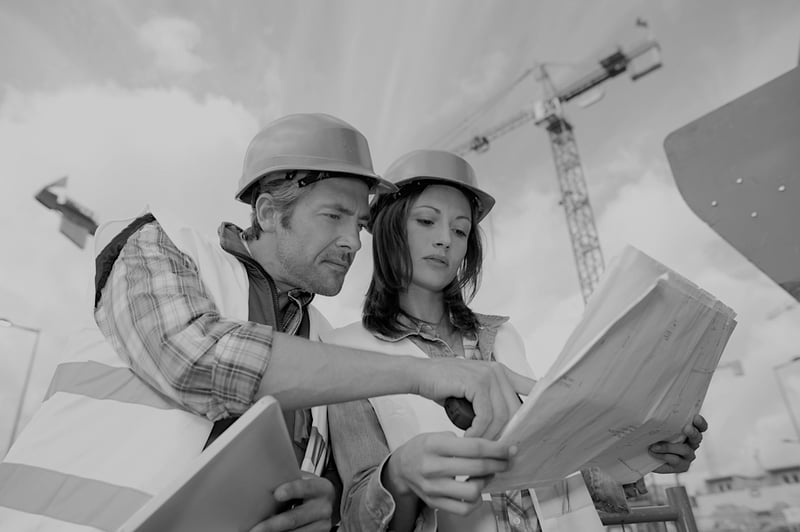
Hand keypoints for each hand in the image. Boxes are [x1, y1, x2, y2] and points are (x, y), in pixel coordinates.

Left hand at [249, 473, 334, 531]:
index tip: (276, 494)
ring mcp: (322, 525)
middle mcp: (324, 508)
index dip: (292, 490)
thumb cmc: (308, 490)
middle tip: (255, 529)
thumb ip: (290, 480)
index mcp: (322, 489)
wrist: (325, 505)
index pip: (306, 487)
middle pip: (295, 518)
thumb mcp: (305, 480)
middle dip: (272, 525)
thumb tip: (262, 480)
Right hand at [384, 431, 515, 515]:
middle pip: (477, 468)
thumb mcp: (437, 435)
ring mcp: (434, 488)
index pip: (474, 447)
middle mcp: (432, 467)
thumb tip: (492, 447)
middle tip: (506, 460)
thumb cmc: (422, 449)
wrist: (401, 468)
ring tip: (487, 474)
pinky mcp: (435, 502)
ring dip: (486, 482)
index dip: (497, 449)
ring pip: (473, 491)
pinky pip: (464, 508)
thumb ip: (461, 441)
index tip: (509, 449)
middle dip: (498, 464)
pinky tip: (476, 488)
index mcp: (434, 445)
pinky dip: (476, 500)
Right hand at [418, 358, 534, 438]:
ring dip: (490, 437)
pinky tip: (469, 439)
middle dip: (507, 433)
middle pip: (516, 410)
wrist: (420, 375)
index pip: (531, 387)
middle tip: (496, 451)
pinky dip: (479, 432)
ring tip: (478, 448)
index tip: (542, 424)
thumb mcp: (473, 393)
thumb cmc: (444, 386)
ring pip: (502, 416)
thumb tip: (505, 428)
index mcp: (501, 372)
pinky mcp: (476, 383)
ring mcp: (488, 375)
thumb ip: (490, 403)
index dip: (540, 404)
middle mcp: (498, 371)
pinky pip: (486, 415)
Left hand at [650, 414, 707, 473]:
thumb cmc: (652, 436)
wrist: (645, 456)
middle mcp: (691, 443)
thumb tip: (645, 400)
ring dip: (670, 447)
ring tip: (654, 446)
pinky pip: (676, 460)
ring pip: (685, 450)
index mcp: (689, 430)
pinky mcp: (682, 466)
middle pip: (697, 437)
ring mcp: (688, 456)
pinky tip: (652, 452)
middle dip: (692, 432)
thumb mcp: (654, 425)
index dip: (700, 422)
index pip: (700, 426)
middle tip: (686, 428)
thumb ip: (657, 418)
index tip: (696, 417)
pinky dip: (663, 456)